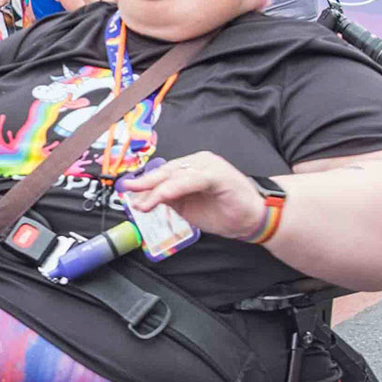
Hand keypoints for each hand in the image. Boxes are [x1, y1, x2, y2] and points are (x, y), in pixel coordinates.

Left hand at [120, 152, 269, 242]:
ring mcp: (209, 166)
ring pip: (176, 175)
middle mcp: (199, 162)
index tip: (129, 191)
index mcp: (191, 168)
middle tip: (129, 190)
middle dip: (145, 182)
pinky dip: (175, 189)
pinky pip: (191, 180)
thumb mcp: (188, 207)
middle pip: (166, 170)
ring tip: (143, 202)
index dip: (145, 182)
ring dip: (156, 189)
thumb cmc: (223, 212)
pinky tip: (162, 196)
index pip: (163, 173)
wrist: (251, 219)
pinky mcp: (218, 174)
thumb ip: (170, 200)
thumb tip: (145, 199)